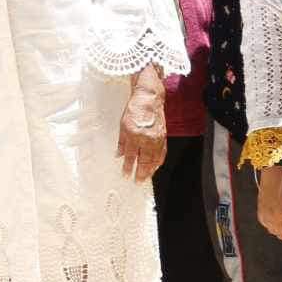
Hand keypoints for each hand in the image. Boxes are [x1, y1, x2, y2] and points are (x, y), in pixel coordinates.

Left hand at [116, 67, 166, 182]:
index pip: (130, 156)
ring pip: (154, 159)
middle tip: (137, 181)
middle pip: (144, 160)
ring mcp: (156, 138)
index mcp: (133, 135)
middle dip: (140, 173)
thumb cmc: (134, 109)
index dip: (128, 167)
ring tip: (146, 177)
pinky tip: (155, 166)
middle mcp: (146, 138)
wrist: (149, 99)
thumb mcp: (122, 125)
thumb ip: (121, 142)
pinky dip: (158, 161)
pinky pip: (161, 153)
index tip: (126, 175)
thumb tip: (118, 155)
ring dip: (150, 170)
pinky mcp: (163, 137)